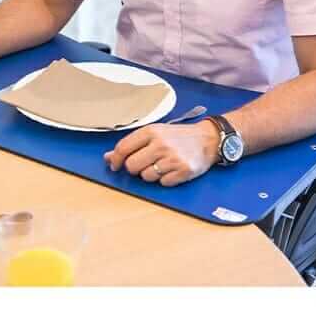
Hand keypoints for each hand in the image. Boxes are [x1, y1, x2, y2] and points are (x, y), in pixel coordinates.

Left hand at [103, 121, 219, 186]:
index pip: (123, 148)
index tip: (114, 165)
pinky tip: (171, 170)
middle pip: (131, 166)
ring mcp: (172, 159)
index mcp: (152, 132)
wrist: (208, 139)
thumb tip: (107, 157)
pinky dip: (165, 179)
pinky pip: (163, 183)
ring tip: (161, 165)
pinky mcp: (183, 171)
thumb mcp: (155, 133)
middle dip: (133, 169)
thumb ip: (132, 144)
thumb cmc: (178, 136)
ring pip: (146, 176)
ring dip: (150, 174)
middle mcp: (161, 144)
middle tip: (142, 164)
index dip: (114, 159)